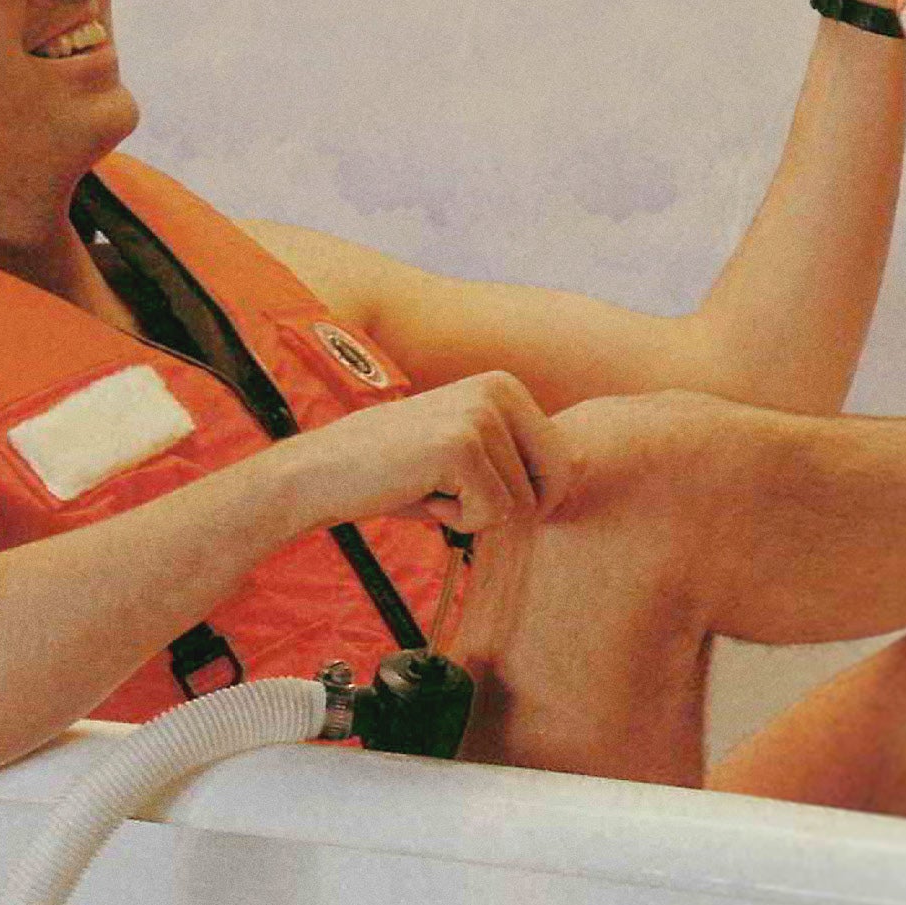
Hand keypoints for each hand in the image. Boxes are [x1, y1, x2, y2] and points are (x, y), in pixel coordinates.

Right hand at [263, 370, 575, 549]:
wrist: (319, 473)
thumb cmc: (394, 471)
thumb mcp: (467, 454)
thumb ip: (520, 457)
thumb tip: (586, 464)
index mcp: (504, 385)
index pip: (561, 461)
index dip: (527, 495)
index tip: (470, 485)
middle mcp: (499, 389)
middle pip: (553, 481)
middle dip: (507, 505)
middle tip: (450, 490)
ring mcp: (480, 415)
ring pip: (518, 504)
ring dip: (470, 512)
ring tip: (425, 485)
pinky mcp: (460, 446)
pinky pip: (488, 514)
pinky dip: (452, 520)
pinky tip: (416, 492)